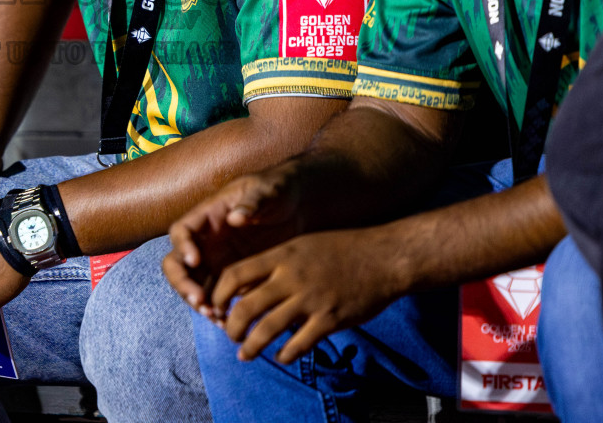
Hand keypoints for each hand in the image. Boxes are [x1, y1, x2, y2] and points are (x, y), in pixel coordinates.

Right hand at [162, 163, 305, 317]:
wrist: (297, 209)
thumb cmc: (278, 192)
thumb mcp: (267, 192)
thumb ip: (253, 202)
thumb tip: (237, 218)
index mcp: (207, 217)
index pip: (181, 231)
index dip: (182, 247)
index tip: (196, 261)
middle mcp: (205, 241)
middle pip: (177, 264)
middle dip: (183, 284)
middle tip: (201, 300)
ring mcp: (216, 261)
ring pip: (193, 286)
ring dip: (199, 303)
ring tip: (217, 317)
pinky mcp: (231, 278)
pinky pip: (216, 298)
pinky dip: (218, 312)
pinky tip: (230, 324)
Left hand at [210, 228, 406, 364]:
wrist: (385, 257)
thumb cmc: (343, 248)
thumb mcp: (303, 245)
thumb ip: (276, 264)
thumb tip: (248, 286)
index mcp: (282, 255)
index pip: (235, 274)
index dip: (219, 294)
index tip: (216, 307)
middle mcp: (291, 277)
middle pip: (246, 307)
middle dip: (231, 328)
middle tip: (230, 336)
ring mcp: (311, 299)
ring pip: (267, 330)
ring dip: (251, 347)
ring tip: (245, 355)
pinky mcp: (330, 319)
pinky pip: (299, 344)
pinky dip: (285, 355)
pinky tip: (281, 357)